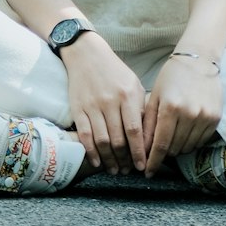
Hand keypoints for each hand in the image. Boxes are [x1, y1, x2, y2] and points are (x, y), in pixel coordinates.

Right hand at [61, 33, 147, 174]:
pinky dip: (91, 152)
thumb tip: (147, 136)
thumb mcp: (133, 84)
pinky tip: (97, 161)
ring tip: (115, 170)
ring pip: (102, 141)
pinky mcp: (78, 108)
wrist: (87, 55)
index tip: (142, 166)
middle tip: (128, 171)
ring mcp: (93, 105)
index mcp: (127, 94)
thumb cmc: (114, 71)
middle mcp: (110, 101)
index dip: (138, 152)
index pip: (135, 130)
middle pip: (118, 139)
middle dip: (124, 160)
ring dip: (109, 160)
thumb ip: (140, 107)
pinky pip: (85, 135)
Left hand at [142, 54, 222, 176]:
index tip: (147, 172)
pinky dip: (191, 141)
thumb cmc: (172, 77)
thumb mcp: (155, 96)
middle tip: (159, 146)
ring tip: (173, 134)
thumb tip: (142, 150)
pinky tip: (186, 130)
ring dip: (177, 147)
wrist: (198, 60)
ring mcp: (204, 117)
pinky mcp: (215, 118)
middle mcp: (189, 114)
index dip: (153, 162)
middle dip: (164, 152)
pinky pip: (200, 141)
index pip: (160, 145)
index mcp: (170, 107)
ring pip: (187, 147)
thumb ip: (148, 124)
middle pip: (174, 148)